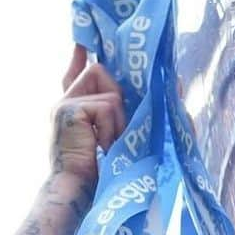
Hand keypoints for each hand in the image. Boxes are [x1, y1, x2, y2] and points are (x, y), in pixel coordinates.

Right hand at [51, 45, 125, 186]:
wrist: (79, 191)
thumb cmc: (101, 173)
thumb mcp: (117, 138)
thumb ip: (126, 115)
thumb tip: (169, 87)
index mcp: (74, 111)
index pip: (74, 75)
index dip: (78, 57)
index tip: (81, 43)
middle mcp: (65, 104)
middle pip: (100, 73)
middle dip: (117, 100)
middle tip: (113, 134)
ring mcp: (65, 104)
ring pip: (110, 91)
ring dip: (118, 119)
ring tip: (107, 144)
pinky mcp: (70, 108)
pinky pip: (109, 104)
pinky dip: (112, 127)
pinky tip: (101, 145)